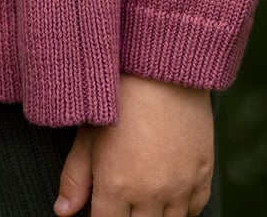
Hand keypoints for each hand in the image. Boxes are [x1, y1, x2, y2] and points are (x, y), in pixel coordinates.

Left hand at [55, 72, 214, 216]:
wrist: (163, 66)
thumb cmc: (119, 94)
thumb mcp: (88, 133)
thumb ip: (75, 177)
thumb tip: (63, 211)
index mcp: (117, 186)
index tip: (101, 206)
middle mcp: (151, 194)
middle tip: (123, 200)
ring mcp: (181, 187)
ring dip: (155, 216)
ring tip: (144, 197)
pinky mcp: (203, 174)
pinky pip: (195, 209)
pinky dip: (182, 208)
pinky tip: (169, 193)